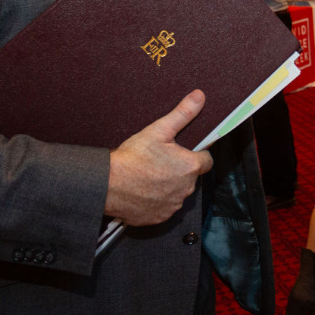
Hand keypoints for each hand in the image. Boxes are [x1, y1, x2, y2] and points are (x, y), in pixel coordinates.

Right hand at [104, 90, 212, 224]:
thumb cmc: (133, 157)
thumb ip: (182, 114)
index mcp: (190, 167)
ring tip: (150, 175)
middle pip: (191, 177)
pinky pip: (164, 207)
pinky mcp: (160, 218)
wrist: (108, 185)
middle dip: (180, 169)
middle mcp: (186, 189)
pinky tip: (144, 190)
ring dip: (170, 186)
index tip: (183, 152)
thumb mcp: (158, 130)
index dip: (196, 154)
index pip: (206, 161)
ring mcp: (173, 205)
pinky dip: (158, 200)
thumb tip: (199, 97)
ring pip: (178, 193)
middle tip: (161, 161)